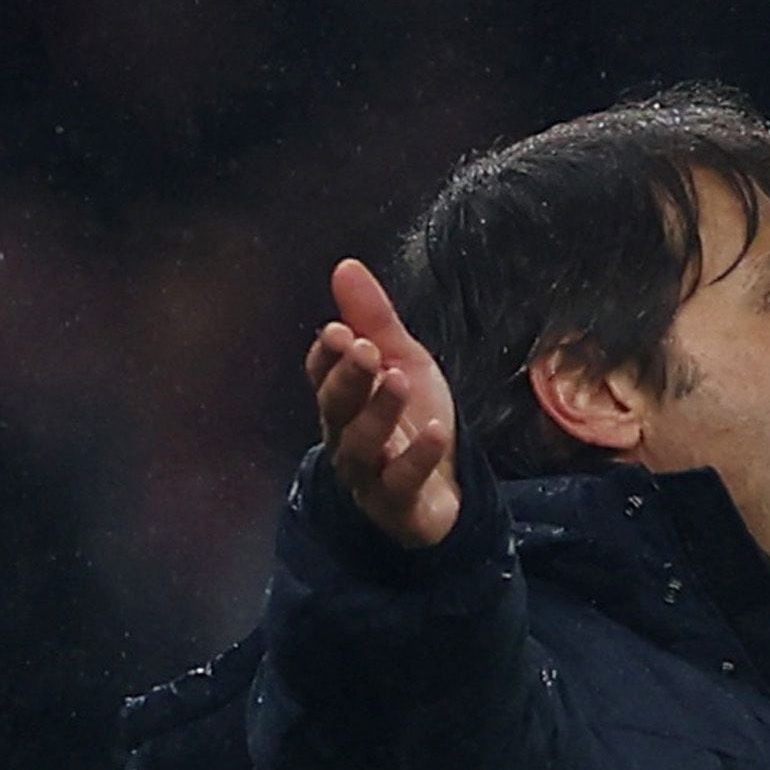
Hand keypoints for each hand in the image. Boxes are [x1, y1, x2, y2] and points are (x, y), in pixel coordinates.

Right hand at [302, 258, 459, 546]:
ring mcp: (371, 473)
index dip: (327, 356)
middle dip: (348, 377)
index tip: (339, 332)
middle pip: (337, 407)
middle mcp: (347, 436)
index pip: (323, 375)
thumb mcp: (402, 362)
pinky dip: (416, 457)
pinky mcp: (398, 503)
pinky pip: (401, 482)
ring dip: (378, 411)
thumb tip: (346, 266)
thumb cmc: (414, 422)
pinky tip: (432, 432)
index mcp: (344, 401)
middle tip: (364, 349)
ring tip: (398, 381)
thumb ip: (374, 320)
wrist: (446, 492)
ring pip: (363, 444)